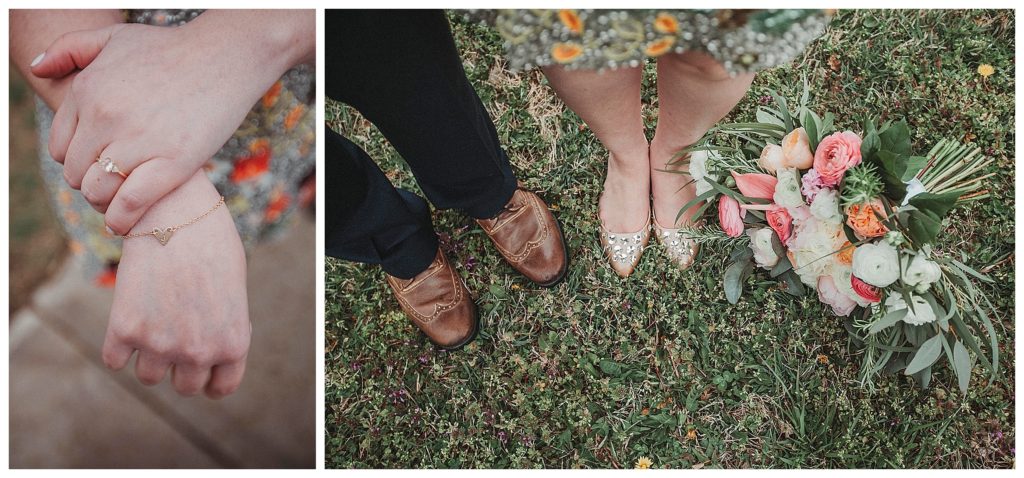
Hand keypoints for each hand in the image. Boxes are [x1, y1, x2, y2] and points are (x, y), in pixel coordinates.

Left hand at [31, 10, 311, 234]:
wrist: (225, 56)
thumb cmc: (172, 48)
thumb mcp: (114, 37)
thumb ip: (69, 49)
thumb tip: (39, 70)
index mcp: (87, 92)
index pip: (60, 148)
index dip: (77, 163)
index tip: (97, 167)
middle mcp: (106, 117)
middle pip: (77, 173)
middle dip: (92, 184)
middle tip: (114, 187)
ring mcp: (138, 141)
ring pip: (98, 191)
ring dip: (105, 204)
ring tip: (120, 205)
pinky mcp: (172, 162)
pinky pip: (130, 203)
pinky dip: (122, 220)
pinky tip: (125, 223)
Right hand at [101, 172, 250, 397]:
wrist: (176, 213)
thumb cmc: (211, 243)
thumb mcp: (234, 290)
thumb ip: (224, 327)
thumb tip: (207, 355)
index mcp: (233, 343)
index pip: (220, 388)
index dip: (210, 379)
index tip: (202, 367)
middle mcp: (199, 351)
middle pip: (183, 386)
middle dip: (180, 366)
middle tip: (176, 335)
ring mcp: (161, 344)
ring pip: (148, 376)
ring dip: (149, 357)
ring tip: (154, 322)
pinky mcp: (125, 330)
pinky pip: (114, 360)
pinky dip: (117, 346)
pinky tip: (127, 320)